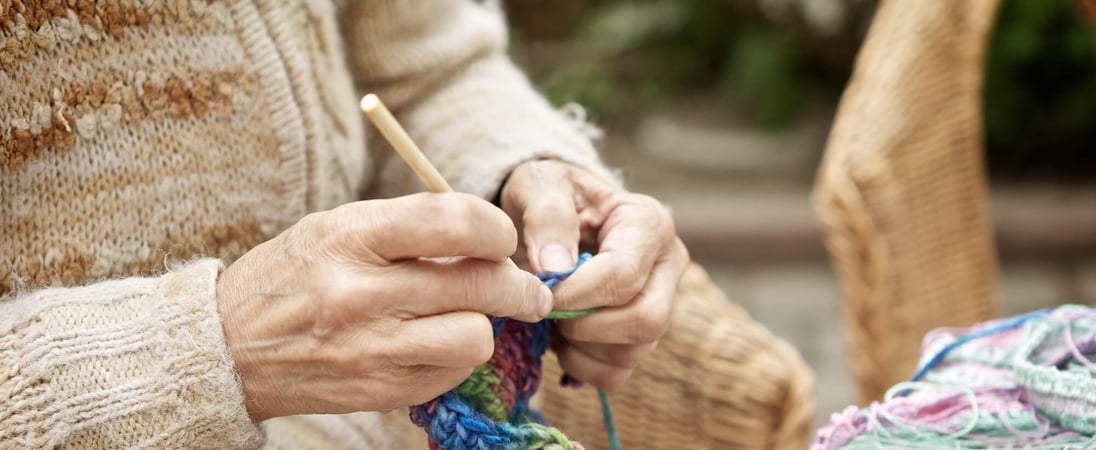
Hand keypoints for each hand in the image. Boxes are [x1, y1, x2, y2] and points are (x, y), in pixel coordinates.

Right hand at [215, 193, 552, 421]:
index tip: (503, 238)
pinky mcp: (378, 392)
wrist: (227, 347)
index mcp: (352, 237)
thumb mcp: (338, 228)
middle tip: (528, 290)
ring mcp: (370, 350)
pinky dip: (455, 358)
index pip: (455, 222)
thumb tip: (491, 242)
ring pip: (476, 338)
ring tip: (470, 317)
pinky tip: (434, 344)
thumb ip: (411, 228)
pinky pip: (452, 374)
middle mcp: (362, 293)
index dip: (497, 229)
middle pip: (480, 285)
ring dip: (484, 327)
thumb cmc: (295, 275)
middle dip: (519, 286)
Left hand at [500, 160, 688, 389]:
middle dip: (585, 326)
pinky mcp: (642, 336)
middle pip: (646, 321)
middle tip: (546, 309)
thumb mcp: (540, 184)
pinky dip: (581, 366)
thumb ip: (548, 217)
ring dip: (580, 348)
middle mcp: (668, 265)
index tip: (538, 290)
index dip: (575, 294)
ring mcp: (661, 303)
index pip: (624, 275)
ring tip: (550, 318)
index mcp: (649, 223)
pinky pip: (618, 374)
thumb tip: (556, 268)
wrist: (555, 211)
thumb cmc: (551, 194)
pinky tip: (560, 338)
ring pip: (633, 353)